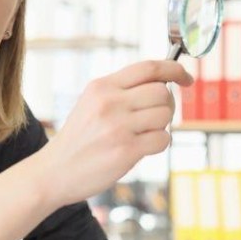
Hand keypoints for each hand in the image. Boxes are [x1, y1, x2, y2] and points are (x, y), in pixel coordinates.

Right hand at [36, 60, 192, 207]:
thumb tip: (164, 83)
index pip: (148, 67)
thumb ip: (121, 91)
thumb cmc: (79, 139)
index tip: (186, 78)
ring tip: (142, 135)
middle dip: (167, 105)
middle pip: (162, 92)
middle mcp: (110, 102)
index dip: (174, 70)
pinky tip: (141, 149)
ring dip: (161, 127)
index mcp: (101, 86)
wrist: (54, 172)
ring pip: (165, 115)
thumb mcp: (91, 103)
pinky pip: (162, 140)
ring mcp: (118, 126)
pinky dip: (159, 144)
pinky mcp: (126, 150)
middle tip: (154, 118)